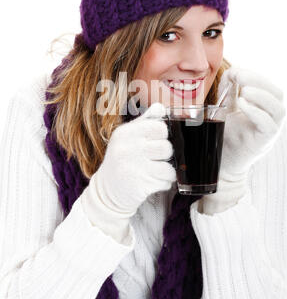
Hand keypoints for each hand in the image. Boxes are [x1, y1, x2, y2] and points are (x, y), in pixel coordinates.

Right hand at [82, 102, 175, 222]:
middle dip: (165, 155)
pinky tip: (153, 181)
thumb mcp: (127, 137)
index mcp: (125, 133)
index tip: (156, 140)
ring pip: (168, 166)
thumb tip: (161, 107)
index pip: (159, 127)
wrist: (106, 191)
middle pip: (166, 147)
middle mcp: (127, 148)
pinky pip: (166, 182)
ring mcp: (132, 168)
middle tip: (155, 158)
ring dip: (166, 171)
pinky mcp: (139, 186)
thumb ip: (145, 121)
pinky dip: (164, 183)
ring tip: (155, 170)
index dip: (163, 135)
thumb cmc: (121, 160)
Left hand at [201, 66, 285, 214]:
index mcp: (265, 107)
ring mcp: (271, 130)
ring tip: (244, 91)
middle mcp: (271, 117)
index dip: (255, 75)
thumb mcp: (227, 108)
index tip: (236, 72)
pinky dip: (257, 111)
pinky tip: (243, 104)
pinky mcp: (265, 141)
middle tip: (240, 77)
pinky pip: (269, 124)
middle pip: (277, 93)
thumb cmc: (227, 136)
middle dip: (260, 81)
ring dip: (261, 95)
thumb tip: (231, 70)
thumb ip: (230, 90)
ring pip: (278, 108)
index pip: (268, 86)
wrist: (222, 163)